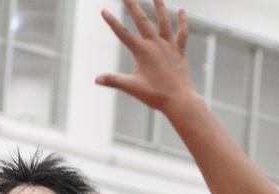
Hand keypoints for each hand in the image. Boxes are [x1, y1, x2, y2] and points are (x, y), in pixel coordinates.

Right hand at [97, 0, 194, 114]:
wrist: (180, 100)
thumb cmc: (156, 96)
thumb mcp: (132, 88)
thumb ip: (114, 81)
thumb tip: (96, 79)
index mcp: (143, 52)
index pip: (123, 34)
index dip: (112, 22)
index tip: (103, 10)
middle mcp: (156, 45)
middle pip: (142, 20)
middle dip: (132, 5)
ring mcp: (169, 46)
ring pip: (164, 21)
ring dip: (159, 6)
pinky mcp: (179, 51)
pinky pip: (181, 33)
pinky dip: (182, 22)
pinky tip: (182, 11)